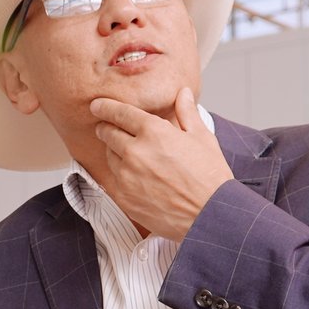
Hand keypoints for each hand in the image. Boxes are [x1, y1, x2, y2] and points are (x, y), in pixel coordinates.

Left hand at [86, 88, 230, 239]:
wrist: (210, 216)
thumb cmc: (209, 177)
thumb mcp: (202, 138)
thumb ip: (186, 113)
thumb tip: (181, 93)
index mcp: (154, 132)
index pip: (119, 113)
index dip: (105, 106)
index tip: (98, 105)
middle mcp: (135, 152)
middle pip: (107, 133)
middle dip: (107, 127)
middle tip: (109, 128)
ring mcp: (126, 177)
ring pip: (109, 156)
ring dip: (114, 151)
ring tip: (129, 154)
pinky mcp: (124, 198)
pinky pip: (112, 179)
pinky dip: (119, 174)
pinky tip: (133, 176)